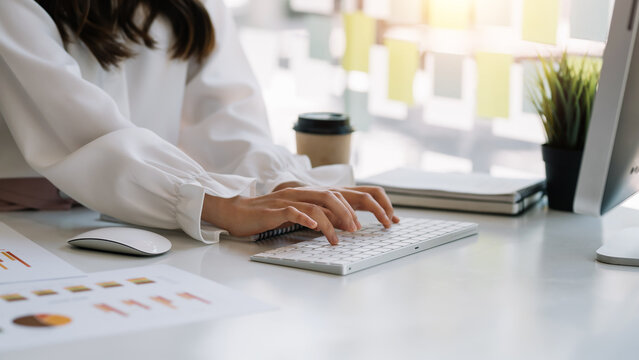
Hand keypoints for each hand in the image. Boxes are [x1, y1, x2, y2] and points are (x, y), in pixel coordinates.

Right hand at [201, 186, 398, 244]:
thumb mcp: (299, 214)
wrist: (238, 212)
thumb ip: (319, 215)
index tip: (385, 219)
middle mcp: (303, 191)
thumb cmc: (268, 215)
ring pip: (318, 204)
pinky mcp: (276, 209)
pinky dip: (307, 219)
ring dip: (332, 221)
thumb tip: (342, 224)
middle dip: (352, 212)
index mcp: (311, 193)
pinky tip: (315, 229)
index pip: (344, 193)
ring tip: (339, 238)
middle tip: (360, 231)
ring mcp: (290, 198)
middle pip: (335, 196)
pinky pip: (294, 211)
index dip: (367, 203)